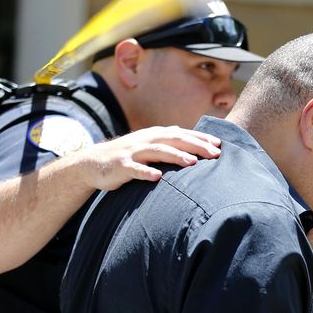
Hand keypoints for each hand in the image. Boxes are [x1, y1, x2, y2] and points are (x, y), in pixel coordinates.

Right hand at [81, 126, 220, 190]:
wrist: (93, 163)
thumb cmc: (126, 157)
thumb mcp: (147, 146)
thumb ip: (166, 143)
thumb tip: (187, 138)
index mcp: (154, 136)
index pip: (182, 134)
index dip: (200, 139)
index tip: (220, 145)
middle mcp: (145, 140)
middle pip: (174, 140)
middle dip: (195, 146)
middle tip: (215, 154)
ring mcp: (133, 152)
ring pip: (158, 151)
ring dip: (176, 156)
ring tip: (192, 163)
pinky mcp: (121, 166)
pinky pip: (135, 169)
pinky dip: (146, 172)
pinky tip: (157, 177)